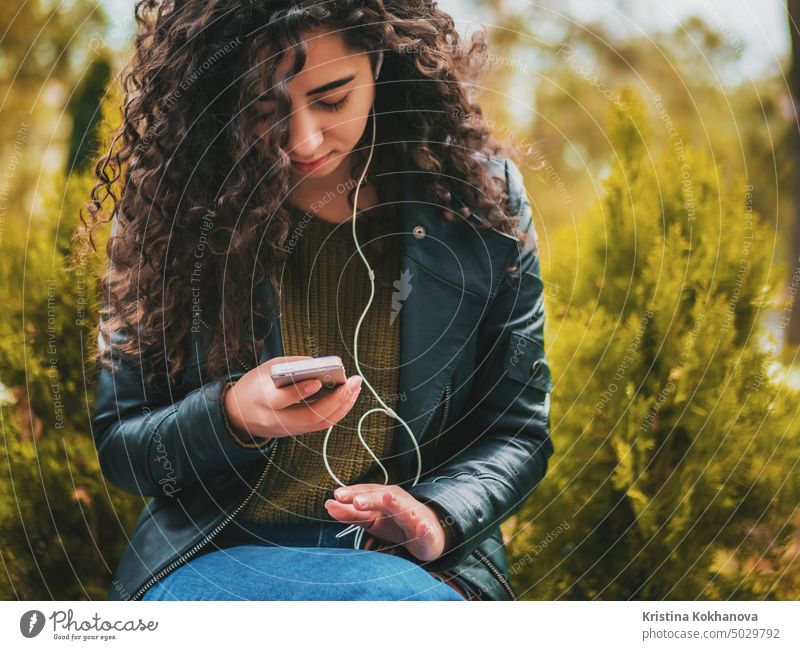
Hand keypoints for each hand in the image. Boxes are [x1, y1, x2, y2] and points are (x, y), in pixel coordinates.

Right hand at [224, 356, 362, 440]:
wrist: (238, 414)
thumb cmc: (254, 386)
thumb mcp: (265, 369)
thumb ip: (291, 366)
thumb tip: (320, 365)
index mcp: (261, 399)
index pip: (280, 400)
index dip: (299, 392)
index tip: (317, 381)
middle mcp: (274, 419)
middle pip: (308, 416)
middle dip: (335, 401)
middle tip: (353, 382)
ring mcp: (286, 429)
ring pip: (318, 424)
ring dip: (342, 406)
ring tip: (355, 388)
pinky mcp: (295, 433)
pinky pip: (319, 425)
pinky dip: (336, 411)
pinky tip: (347, 397)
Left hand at [324, 484, 450, 561]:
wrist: (429, 534)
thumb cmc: (396, 523)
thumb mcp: (371, 519)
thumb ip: (351, 513)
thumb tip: (328, 505)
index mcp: (384, 497)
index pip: (366, 493)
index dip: (352, 494)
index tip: (336, 496)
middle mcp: (399, 502)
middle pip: (383, 497)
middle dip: (371, 498)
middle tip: (356, 502)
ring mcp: (414, 516)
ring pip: (405, 509)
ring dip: (396, 503)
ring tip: (387, 499)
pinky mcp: (427, 532)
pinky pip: (426, 530)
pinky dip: (424, 529)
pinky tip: (422, 527)